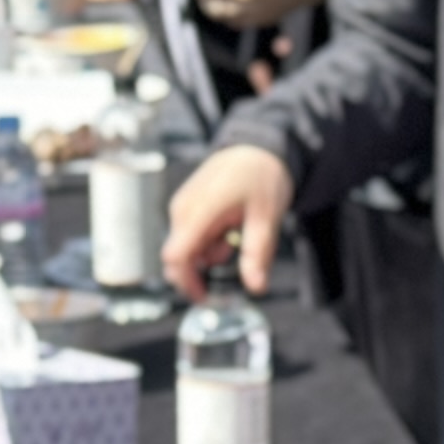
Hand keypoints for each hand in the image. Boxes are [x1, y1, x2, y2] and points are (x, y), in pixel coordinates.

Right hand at [162, 141, 295, 294]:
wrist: (256, 147)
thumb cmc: (262, 177)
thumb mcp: (267, 218)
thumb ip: (258, 254)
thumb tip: (256, 287)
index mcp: (201, 210)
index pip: (176, 256)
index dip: (186, 283)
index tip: (205, 297)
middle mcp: (183, 208)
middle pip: (179, 257)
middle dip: (202, 268)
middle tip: (231, 256)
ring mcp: (181, 206)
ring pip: (186, 248)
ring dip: (207, 254)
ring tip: (233, 235)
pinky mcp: (185, 206)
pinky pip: (188, 236)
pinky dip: (206, 242)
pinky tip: (225, 228)